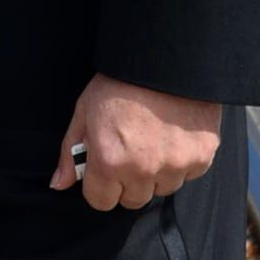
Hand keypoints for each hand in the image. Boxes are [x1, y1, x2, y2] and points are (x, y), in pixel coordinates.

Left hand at [51, 73, 221, 211]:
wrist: (164, 58)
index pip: (100, 201)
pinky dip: (180, 160)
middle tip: (130, 149)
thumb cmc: (120, 82)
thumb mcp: (85, 110)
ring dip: (156, 173)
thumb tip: (58, 184)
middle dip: (127, 181)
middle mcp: (142, 171)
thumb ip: (71, 152)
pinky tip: (173, 133)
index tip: (104, 168)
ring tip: (153, 138)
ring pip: (162, 189)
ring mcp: (174, 166)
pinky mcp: (201, 158)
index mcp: (109, 161)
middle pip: (132, 200)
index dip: (99, 184)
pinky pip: (187, 175)